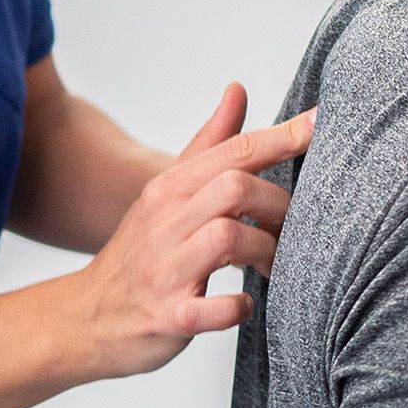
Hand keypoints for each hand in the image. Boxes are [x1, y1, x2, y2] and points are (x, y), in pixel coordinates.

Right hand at [67, 83, 313, 377]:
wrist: (84, 319)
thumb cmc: (142, 252)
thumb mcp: (168, 192)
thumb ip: (210, 144)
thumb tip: (239, 88)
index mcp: (170, 188)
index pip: (234, 152)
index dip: (283, 137)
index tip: (322, 123)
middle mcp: (164, 222)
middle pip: (235, 188)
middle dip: (279, 205)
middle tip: (293, 229)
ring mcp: (165, 270)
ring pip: (228, 237)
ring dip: (267, 252)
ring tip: (273, 266)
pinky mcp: (167, 317)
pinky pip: (215, 309)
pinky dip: (240, 307)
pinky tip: (245, 304)